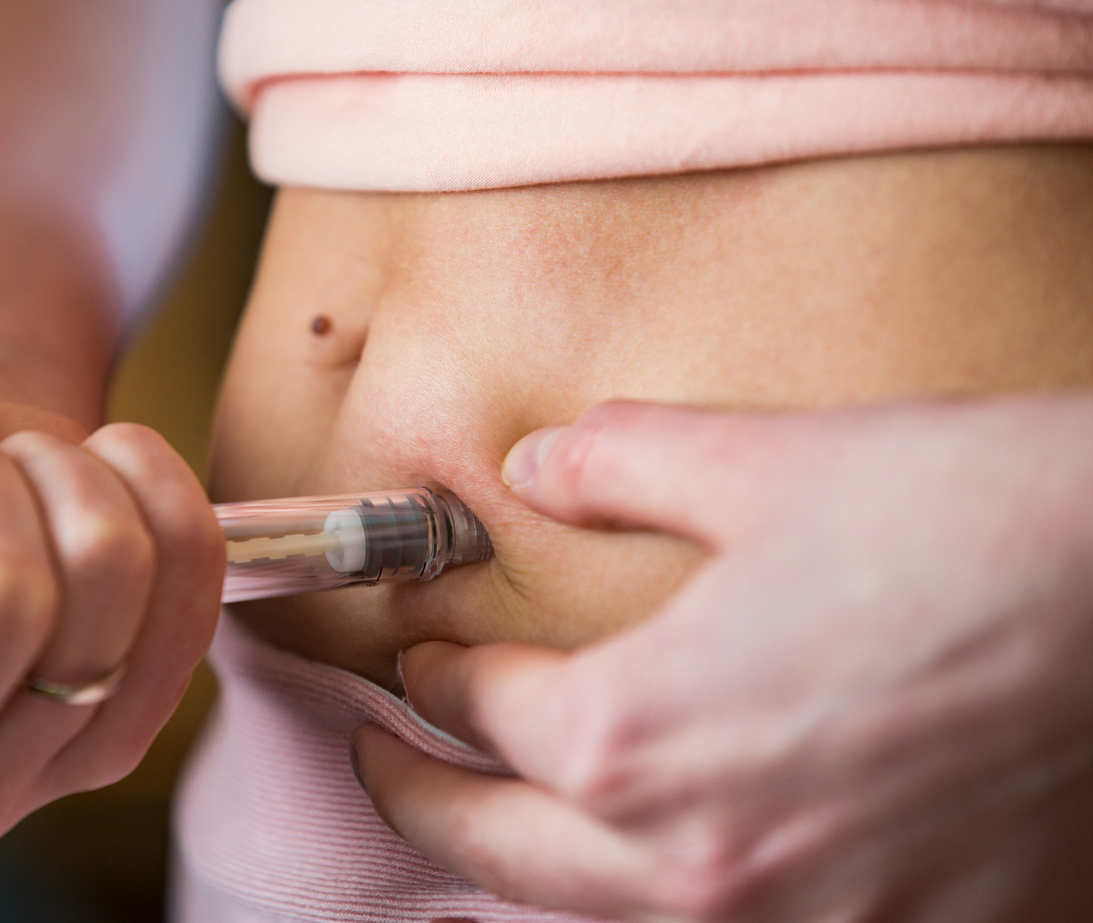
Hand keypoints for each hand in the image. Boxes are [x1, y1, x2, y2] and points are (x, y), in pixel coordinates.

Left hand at [352, 396, 1092, 921]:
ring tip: (498, 824)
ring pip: (596, 917)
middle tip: (380, 761)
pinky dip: (660, 904)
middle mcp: (698, 862)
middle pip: (498, 847)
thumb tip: (535, 466)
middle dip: (420, 797)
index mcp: (639, 733)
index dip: (437, 674)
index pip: (482, 714)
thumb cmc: (975, 522)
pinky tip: (665, 864)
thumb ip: (620, 464)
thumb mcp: (767, 462)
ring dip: (524, 866)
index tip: (424, 656)